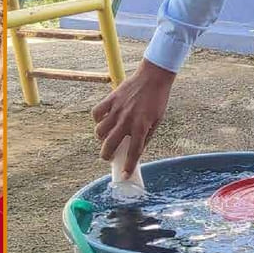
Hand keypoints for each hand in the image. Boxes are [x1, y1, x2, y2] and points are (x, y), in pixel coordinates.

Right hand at [93, 58, 175, 175]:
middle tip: (109, 156)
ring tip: (108, 137)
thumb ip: (146, 136)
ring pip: (99, 132)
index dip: (128, 166)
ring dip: (102, 138)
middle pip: (109, 146)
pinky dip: (98, 120)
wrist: (154, 77)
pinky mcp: (110, 100)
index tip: (124, 175)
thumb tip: (137, 150)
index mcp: (141, 127)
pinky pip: (96, 114)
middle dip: (107, 156)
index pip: (133, 152)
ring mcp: (117, 110)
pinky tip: (104, 120)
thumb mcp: (157, 120)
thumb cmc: (158, 99)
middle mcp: (127, 120)